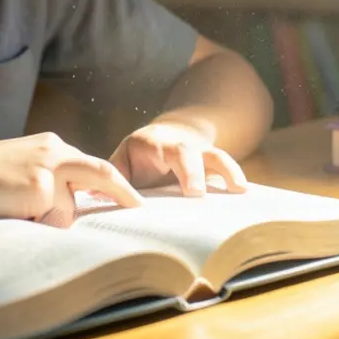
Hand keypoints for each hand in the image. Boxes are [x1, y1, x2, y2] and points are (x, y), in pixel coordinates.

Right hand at [0, 132, 142, 227]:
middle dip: (125, 194)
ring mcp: (50, 169)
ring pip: (68, 210)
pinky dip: (35, 224)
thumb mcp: (21, 169)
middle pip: (103, 174)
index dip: (111, 186)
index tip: (129, 199)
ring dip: (48, 220)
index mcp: (52, 145)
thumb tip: (70, 208)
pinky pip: (51, 221)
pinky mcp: (41, 188)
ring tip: (14, 210)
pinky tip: (11, 211)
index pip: (91, 166)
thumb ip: (48, 180)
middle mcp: (56, 152)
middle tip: (142, 209)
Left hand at [109, 121, 247, 196]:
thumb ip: (113, 176)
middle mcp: (178, 146)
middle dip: (194, 171)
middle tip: (198, 193)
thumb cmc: (136, 160)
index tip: (188, 190)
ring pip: (215, 156)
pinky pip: (225, 170)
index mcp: (152, 144)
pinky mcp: (210, 168)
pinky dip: (235, 179)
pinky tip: (244, 194)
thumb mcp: (122, 162)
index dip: (180, 168)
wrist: (159, 143)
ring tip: (239, 188)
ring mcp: (197, 155)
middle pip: (190, 152)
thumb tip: (93, 195)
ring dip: (228, 170)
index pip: (165, 151)